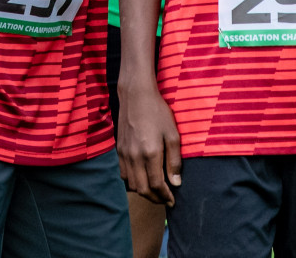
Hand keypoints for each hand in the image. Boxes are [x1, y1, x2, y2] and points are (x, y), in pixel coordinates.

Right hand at [116, 82, 181, 204]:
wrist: (136, 95)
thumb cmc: (157, 112)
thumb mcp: (173, 134)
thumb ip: (174, 161)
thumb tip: (176, 182)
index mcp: (150, 153)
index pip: (157, 185)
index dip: (165, 196)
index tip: (173, 200)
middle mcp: (134, 156)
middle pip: (142, 189)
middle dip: (155, 198)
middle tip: (165, 199)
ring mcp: (124, 154)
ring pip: (131, 184)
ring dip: (144, 192)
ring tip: (155, 191)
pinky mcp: (119, 150)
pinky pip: (123, 174)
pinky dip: (132, 181)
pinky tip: (142, 178)